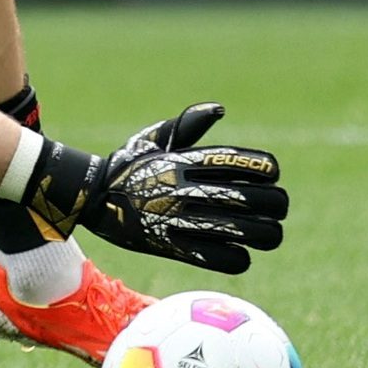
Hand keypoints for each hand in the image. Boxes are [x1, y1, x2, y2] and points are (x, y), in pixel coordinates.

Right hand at [21, 102, 289, 274]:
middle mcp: (188, 188)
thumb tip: (219, 109)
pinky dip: (239, 258)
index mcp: (188, 159)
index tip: (269, 175)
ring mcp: (182, 219)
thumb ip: (188, 123)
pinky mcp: (175, 247)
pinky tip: (239, 253)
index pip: (247, 163)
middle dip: (276, 205)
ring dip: (266, 234)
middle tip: (276, 209)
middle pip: (257, 200)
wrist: (90, 198)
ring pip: (248, 232)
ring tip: (268, 234)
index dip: (267, 170)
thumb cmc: (128, 166)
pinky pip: (224, 259)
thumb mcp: (154, 138)